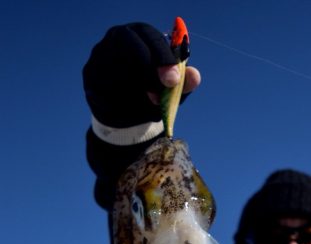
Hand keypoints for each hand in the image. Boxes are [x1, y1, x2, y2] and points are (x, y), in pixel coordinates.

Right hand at [83, 22, 200, 127]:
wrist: (126, 116)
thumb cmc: (152, 93)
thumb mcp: (170, 89)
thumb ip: (183, 82)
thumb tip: (195, 76)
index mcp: (139, 34)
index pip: (149, 35)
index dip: (162, 56)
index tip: (172, 81)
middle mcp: (115, 38)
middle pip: (128, 43)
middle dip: (148, 69)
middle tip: (160, 94)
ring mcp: (99, 54)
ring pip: (115, 67)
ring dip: (135, 89)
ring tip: (149, 104)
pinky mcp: (90, 75)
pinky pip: (104, 86)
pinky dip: (121, 101)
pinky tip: (130, 108)